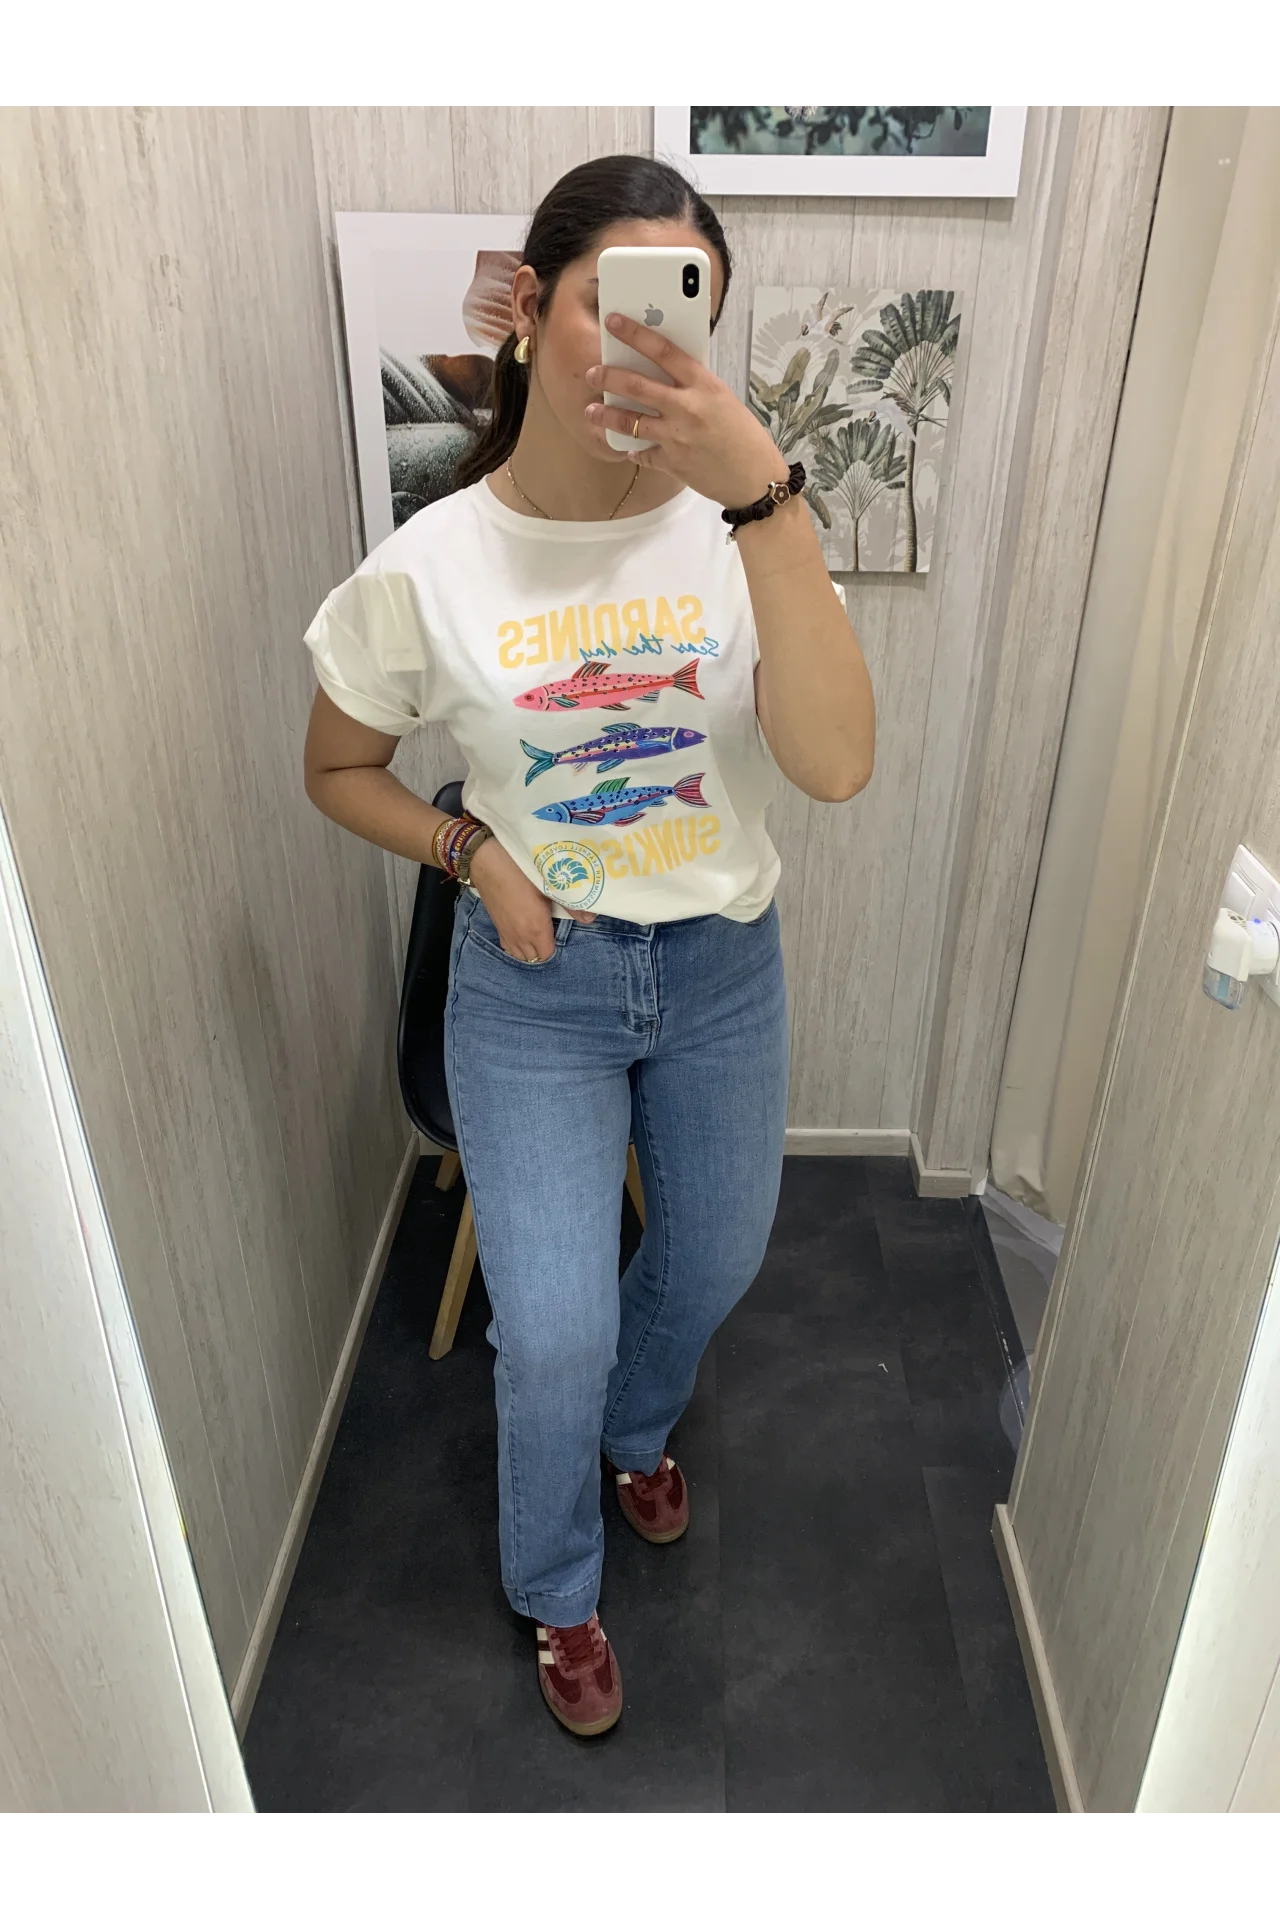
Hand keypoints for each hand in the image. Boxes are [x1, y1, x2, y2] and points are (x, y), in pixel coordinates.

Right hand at [467, 836, 593, 961]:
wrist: (487, 862)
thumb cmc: (520, 870)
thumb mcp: (548, 884)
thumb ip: (570, 905)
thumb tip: (591, 918)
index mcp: (536, 928)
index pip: (548, 954)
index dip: (555, 946)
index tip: (559, 932)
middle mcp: (520, 936)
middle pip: (535, 958)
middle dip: (544, 949)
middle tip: (551, 933)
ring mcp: (506, 933)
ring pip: (520, 955)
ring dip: (530, 949)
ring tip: (537, 935)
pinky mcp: (496, 927)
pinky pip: (508, 948)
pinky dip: (517, 946)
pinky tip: (522, 932)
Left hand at [585, 312, 788, 508]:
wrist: (755, 477)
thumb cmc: (743, 435)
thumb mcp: (723, 399)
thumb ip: (694, 385)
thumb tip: (661, 372)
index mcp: (704, 385)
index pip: (664, 351)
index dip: (635, 333)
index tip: (614, 321)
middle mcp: (688, 408)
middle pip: (637, 385)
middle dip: (608, 376)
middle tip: (592, 372)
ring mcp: (677, 437)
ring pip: (630, 422)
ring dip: (605, 415)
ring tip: (591, 410)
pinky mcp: (672, 463)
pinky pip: (643, 454)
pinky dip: (635, 451)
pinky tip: (629, 448)